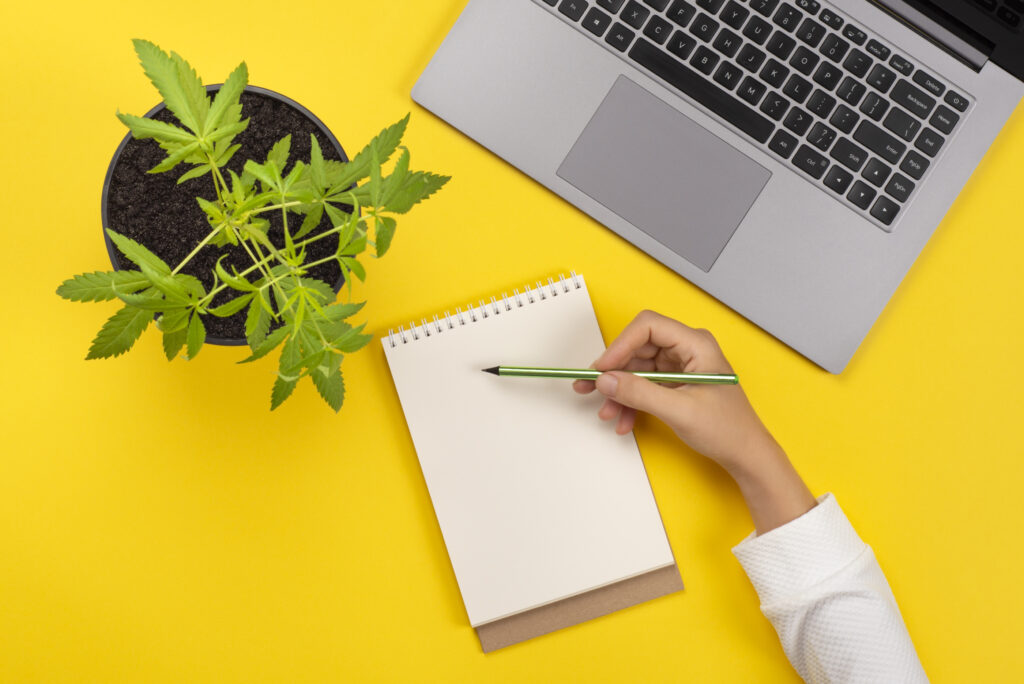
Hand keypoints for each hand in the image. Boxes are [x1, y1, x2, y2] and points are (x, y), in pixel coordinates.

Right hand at [574, 310, 815, 531]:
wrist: (745, 454)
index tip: (602, 368)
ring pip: (636, 369)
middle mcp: (687, 350)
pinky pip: (644, 386)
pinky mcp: (675, 384)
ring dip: (620, 392)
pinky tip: (624, 420)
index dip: (620, 345)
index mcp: (696, 344)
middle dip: (613, 371)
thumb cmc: (728, 429)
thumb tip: (606, 381)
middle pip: (638, 348)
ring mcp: (680, 367)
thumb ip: (640, 394)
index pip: (648, 327)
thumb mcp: (679, 411)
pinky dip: (631, 402)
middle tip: (589, 387)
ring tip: (607, 412)